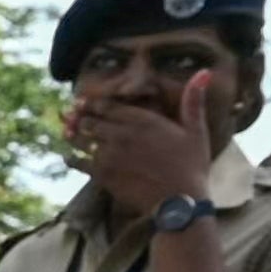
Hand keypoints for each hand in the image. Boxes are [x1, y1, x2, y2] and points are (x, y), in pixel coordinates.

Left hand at [71, 65, 223, 215]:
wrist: (179, 200)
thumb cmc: (191, 165)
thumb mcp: (196, 130)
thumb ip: (193, 101)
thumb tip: (204, 71)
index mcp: (141, 120)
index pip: (106, 106)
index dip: (92, 103)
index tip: (83, 102)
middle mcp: (120, 134)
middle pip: (89, 121)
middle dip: (80, 117)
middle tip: (70, 115)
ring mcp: (108, 155)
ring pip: (81, 139)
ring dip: (72, 134)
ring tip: (67, 130)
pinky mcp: (102, 175)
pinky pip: (78, 162)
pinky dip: (71, 158)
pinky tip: (68, 156)